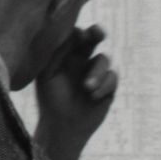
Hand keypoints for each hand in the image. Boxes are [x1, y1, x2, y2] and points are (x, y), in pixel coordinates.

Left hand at [33, 25, 117, 159]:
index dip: (79, 32)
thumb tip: (73, 32)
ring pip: (104, 59)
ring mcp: (96, 73)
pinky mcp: (108, 88)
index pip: (75, 34)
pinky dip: (104, 85)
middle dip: (97, 33)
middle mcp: (82, 60)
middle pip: (94, 38)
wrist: (61, 127)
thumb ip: (57, 52)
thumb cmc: (50, 99)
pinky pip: (113, 78)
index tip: (79, 35)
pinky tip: (93, 95)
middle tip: (99, 34)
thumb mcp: (48, 73)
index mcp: (66, 54)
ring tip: (87, 87)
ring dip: (97, 72)